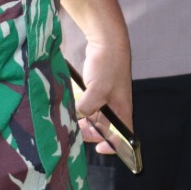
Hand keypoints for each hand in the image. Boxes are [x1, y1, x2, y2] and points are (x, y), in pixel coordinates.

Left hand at [73, 37, 132, 154]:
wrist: (107, 41)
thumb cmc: (108, 65)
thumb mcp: (98, 89)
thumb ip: (87, 107)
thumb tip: (74, 118)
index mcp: (122, 110)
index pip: (123, 136)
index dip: (113, 147)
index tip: (98, 148)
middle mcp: (115, 107)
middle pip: (104, 130)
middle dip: (89, 133)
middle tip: (73, 130)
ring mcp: (106, 99)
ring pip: (93, 119)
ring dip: (81, 122)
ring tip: (68, 120)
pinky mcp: (96, 91)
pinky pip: (88, 108)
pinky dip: (78, 110)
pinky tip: (68, 108)